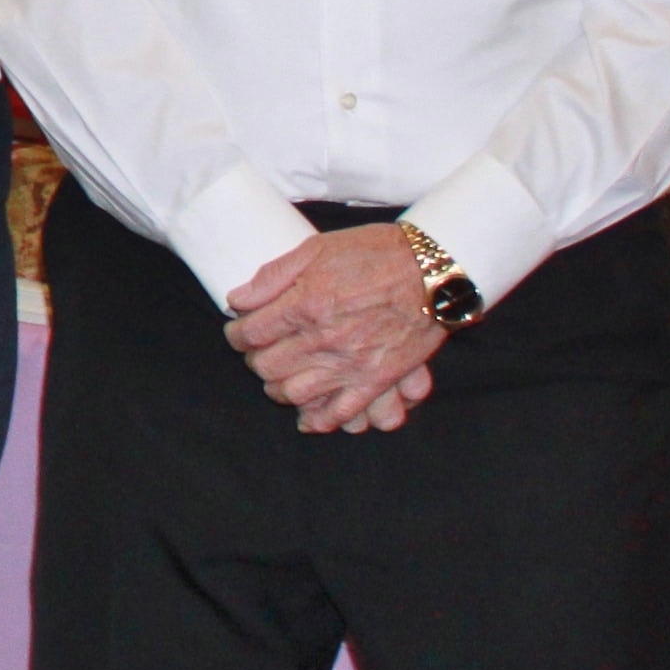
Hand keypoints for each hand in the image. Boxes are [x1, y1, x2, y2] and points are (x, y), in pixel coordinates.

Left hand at [225, 223, 450, 432]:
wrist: (433, 270)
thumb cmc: (375, 253)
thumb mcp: (317, 249)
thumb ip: (273, 276)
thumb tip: (238, 301)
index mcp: (305, 305)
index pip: (250, 334)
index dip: (236, 334)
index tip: (238, 332)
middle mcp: (323, 339)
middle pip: (267, 366)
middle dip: (255, 359)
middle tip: (259, 351)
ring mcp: (350, 363)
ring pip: (295, 393)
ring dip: (279, 388)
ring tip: (281, 377)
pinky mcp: (376, 379)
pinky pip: (340, 412)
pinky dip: (318, 420)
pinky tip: (307, 417)